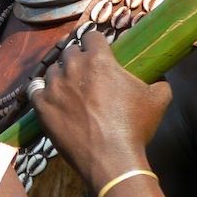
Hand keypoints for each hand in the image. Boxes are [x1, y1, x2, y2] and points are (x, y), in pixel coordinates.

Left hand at [31, 31, 170, 189]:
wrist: (112, 160)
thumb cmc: (135, 127)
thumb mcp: (158, 99)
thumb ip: (160, 81)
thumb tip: (161, 77)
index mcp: (99, 59)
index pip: (91, 36)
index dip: (96, 42)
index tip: (98, 50)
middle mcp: (73, 67)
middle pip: (70, 51)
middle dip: (77, 57)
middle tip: (85, 72)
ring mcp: (54, 86)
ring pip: (52, 69)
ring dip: (60, 74)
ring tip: (68, 87)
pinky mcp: (42, 106)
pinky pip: (35, 90)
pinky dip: (42, 92)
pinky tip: (49, 97)